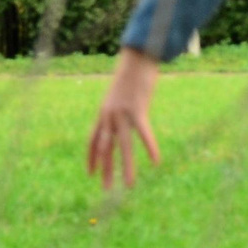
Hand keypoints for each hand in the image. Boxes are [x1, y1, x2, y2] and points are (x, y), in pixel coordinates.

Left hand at [87, 48, 161, 190]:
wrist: (136, 57)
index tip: (91, 174)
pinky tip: (156, 161)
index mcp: (104, 113)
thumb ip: (119, 107)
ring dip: (126, 167)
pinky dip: (150, 147)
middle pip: (106, 148)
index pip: (93, 140)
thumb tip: (124, 115)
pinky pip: (143, 132)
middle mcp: (109, 116)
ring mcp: (122, 113)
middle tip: (106, 190)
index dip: (92, 158)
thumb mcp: (120, 94)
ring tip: (129, 186)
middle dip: (106, 170)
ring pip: (124, 146)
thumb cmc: (131, 74)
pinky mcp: (138, 109)